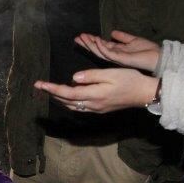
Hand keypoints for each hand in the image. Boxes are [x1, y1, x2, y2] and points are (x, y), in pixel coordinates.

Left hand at [34, 67, 158, 114]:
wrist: (144, 94)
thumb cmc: (130, 80)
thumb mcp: (111, 73)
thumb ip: (91, 76)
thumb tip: (73, 79)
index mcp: (94, 95)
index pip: (67, 93)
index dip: (52, 89)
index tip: (40, 84)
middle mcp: (93, 105)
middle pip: (66, 101)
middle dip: (51, 94)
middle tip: (39, 86)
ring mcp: (96, 109)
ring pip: (71, 106)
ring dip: (58, 99)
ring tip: (49, 91)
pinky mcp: (100, 109)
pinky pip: (79, 108)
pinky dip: (68, 102)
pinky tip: (66, 97)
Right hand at [76, 31, 160, 72]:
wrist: (158, 58)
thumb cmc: (148, 51)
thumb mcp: (134, 40)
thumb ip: (123, 37)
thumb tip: (112, 32)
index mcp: (117, 51)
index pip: (101, 46)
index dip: (92, 41)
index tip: (82, 35)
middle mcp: (115, 56)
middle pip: (97, 50)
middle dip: (87, 43)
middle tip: (77, 37)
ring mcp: (118, 58)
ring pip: (100, 52)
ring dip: (91, 45)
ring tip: (83, 38)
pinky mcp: (122, 59)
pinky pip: (110, 54)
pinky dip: (102, 47)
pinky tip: (97, 41)